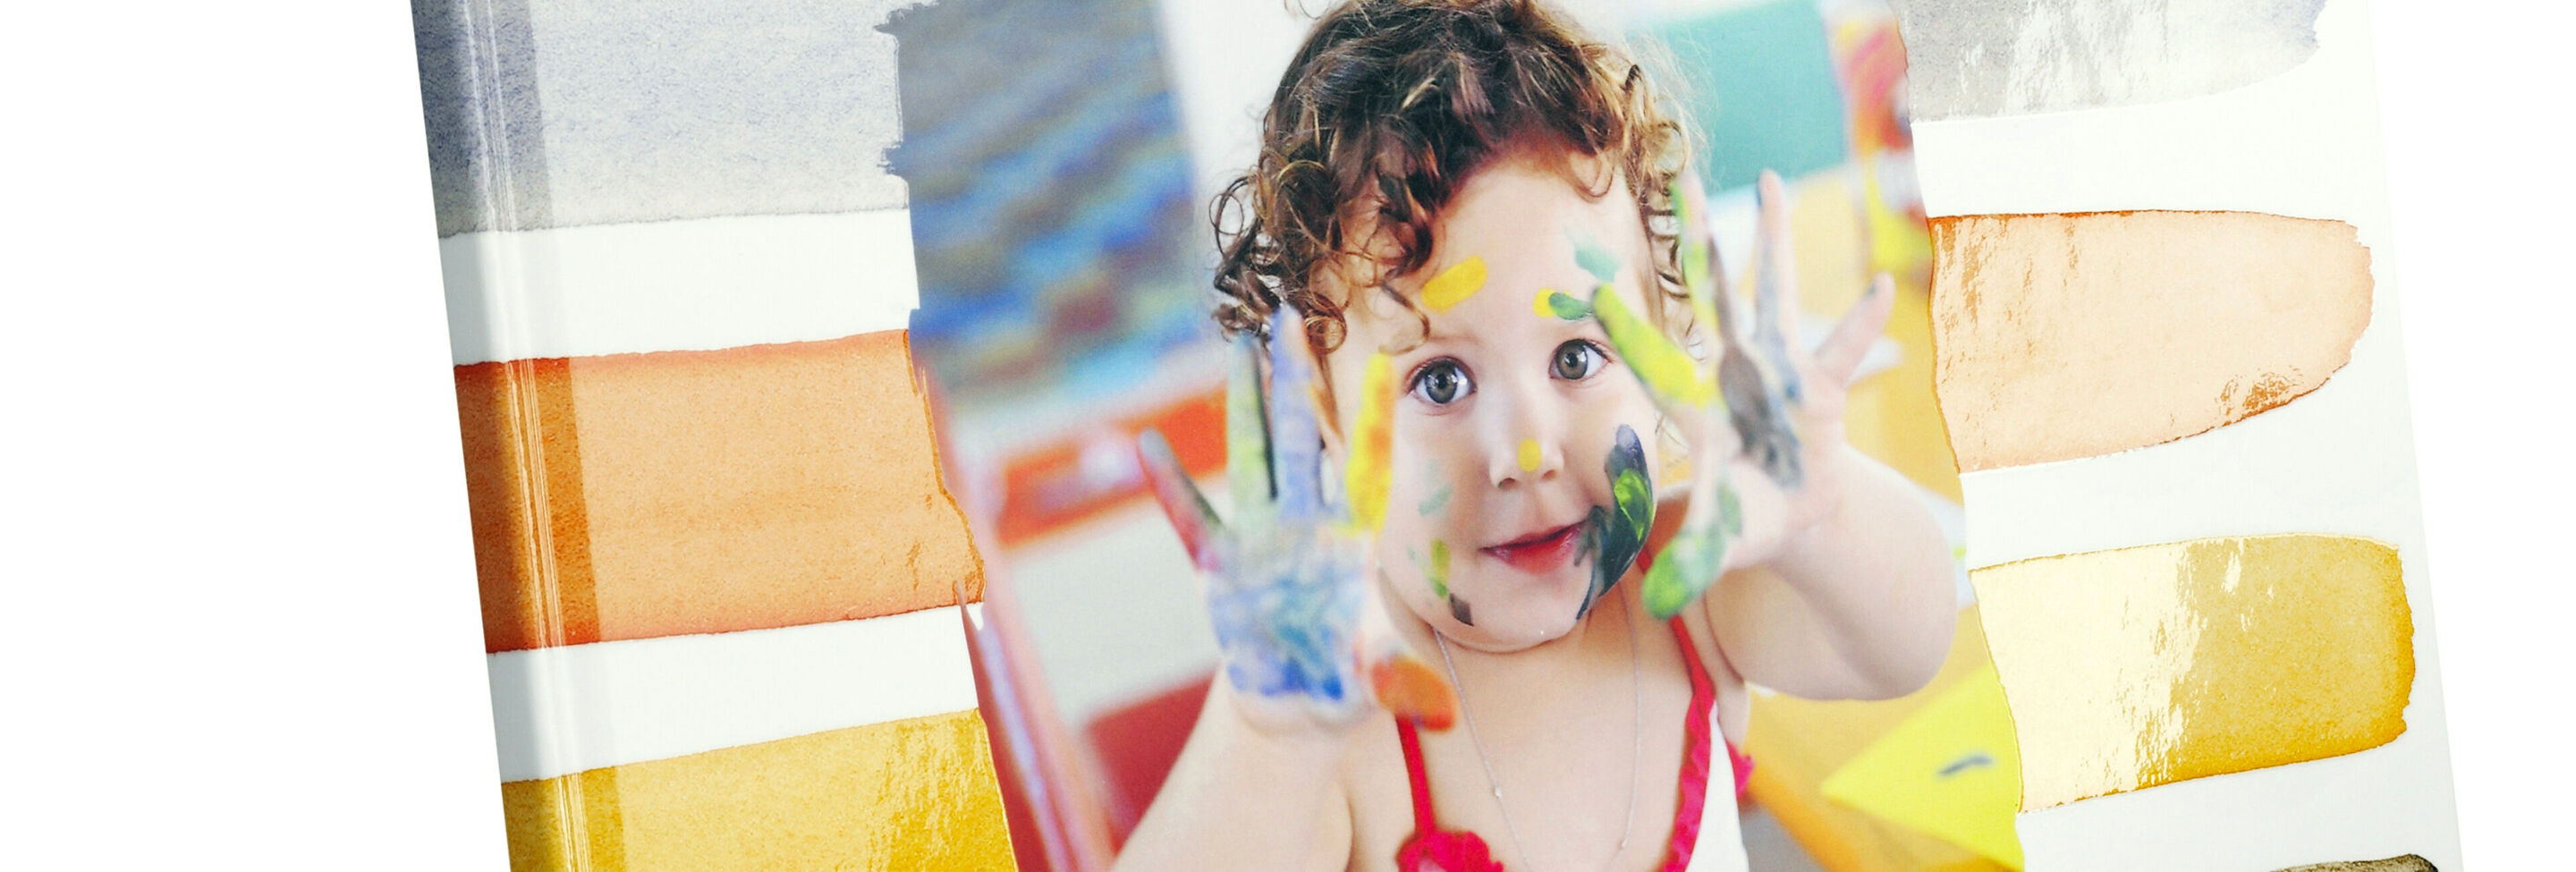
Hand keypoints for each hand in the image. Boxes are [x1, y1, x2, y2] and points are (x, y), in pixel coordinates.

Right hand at [1137, 306, 1456, 732]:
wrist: (1301, 701)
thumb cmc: (1348, 677)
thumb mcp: (1376, 678)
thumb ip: (1400, 682)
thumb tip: (1440, 713)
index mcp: (1351, 538)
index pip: (1365, 465)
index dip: (1371, 417)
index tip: (1385, 361)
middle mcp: (1305, 523)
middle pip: (1297, 436)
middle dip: (1293, 379)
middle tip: (1289, 317)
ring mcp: (1260, 537)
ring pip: (1250, 455)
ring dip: (1242, 404)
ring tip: (1237, 347)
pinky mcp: (1221, 565)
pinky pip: (1191, 518)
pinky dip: (1170, 486)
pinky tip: (1151, 447)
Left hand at [1591, 169, 1893, 617]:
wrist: (1789, 518)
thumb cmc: (1740, 519)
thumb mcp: (1718, 539)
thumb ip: (1692, 560)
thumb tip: (1656, 601)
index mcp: (1696, 408)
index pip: (1651, 360)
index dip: (1622, 327)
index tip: (1585, 283)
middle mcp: (1732, 375)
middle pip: (1712, 300)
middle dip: (1700, 245)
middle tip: (1681, 183)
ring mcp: (1778, 373)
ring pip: (1774, 296)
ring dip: (1774, 242)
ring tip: (1772, 182)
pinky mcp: (1822, 388)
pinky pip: (1841, 350)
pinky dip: (1859, 323)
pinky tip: (1876, 288)